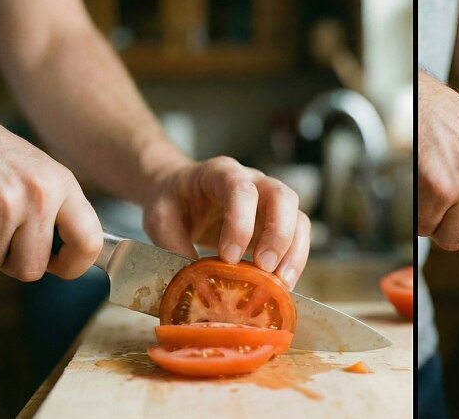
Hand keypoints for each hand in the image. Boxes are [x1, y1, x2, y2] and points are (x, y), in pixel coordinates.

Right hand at [0, 101, 101, 280]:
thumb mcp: (39, 173)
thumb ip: (57, 211)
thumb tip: (71, 256)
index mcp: (62, 185)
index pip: (89, 242)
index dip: (75, 265)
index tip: (60, 265)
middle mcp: (38, 196)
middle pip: (32, 269)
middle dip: (12, 261)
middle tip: (2, 237)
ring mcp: (4, 205)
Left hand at [142, 157, 309, 288]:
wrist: (182, 192)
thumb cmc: (173, 201)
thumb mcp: (159, 218)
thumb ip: (172, 243)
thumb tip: (194, 280)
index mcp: (221, 172)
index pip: (240, 189)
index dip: (240, 222)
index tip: (228, 257)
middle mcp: (254, 181)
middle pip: (282, 197)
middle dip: (278, 234)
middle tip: (265, 268)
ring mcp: (271, 201)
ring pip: (298, 218)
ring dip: (294, 252)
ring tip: (281, 284)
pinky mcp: (279, 223)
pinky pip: (298, 238)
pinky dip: (294, 262)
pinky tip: (281, 285)